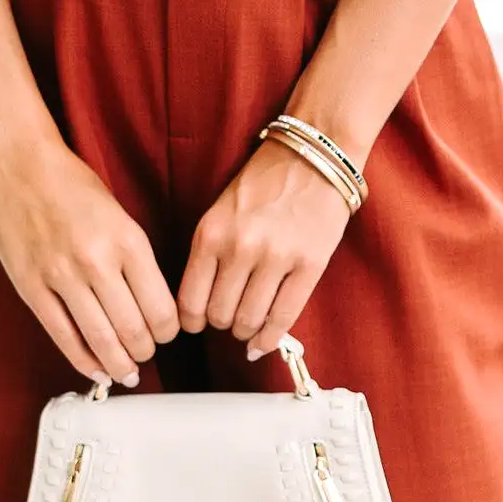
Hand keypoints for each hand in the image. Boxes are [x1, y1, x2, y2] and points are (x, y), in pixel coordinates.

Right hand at [0, 129, 179, 385]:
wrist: (19, 165)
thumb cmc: (72, 186)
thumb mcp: (120, 217)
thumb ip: (135, 261)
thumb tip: (149, 310)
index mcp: (128, 241)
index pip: (160, 308)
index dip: (167, 332)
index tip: (166, 334)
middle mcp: (97, 261)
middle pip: (133, 330)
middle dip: (145, 352)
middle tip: (146, 355)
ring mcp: (61, 277)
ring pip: (100, 340)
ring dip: (118, 364)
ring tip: (126, 371)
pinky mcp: (31, 287)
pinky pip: (62, 336)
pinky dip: (83, 361)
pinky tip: (96, 371)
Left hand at [178, 137, 352, 358]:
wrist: (312, 157)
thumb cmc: (262, 186)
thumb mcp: (219, 214)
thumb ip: (208, 257)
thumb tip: (199, 311)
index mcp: (210, 234)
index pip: (190, 301)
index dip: (192, 322)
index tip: (198, 323)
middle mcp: (240, 248)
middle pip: (220, 316)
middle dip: (222, 324)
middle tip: (230, 317)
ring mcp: (276, 257)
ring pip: (249, 320)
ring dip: (246, 330)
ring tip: (249, 323)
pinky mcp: (309, 264)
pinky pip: (284, 317)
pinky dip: (270, 338)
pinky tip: (264, 344)